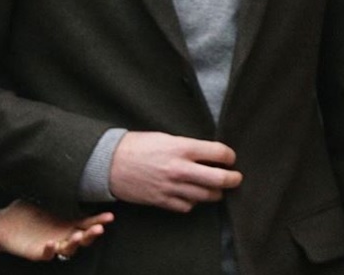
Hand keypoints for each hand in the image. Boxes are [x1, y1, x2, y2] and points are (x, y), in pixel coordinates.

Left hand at [0, 200, 112, 260]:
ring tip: (78, 236)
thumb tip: (64, 168)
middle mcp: (62, 235)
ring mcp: (52, 244)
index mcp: (65, 222)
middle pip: (82, 239)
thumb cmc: (25, 210)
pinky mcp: (38, 252)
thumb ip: (54, 189)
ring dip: (74, 243)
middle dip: (91, 234)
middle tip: (99, 228)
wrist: (4, 224)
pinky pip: (47, 254)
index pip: (86, 223)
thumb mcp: (42, 196)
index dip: (98, 220)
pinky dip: (50, 250)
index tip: (109, 216)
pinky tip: (52, 243)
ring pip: (68, 249)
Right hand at [109, 131, 241, 212]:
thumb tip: (206, 154)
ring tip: (213, 187)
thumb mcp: (163, 137)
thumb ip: (185, 146)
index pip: (219, 153)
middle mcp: (180, 169)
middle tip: (235, 177)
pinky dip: (193, 202)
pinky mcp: (164, 201)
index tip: (229, 157)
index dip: (229, 156)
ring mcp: (173, 187)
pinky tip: (190, 194)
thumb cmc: (135, 145)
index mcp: (180, 147)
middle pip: (221, 179)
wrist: (108, 162)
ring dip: (214, 192)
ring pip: (208, 196)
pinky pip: (189, 207)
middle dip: (233, 179)